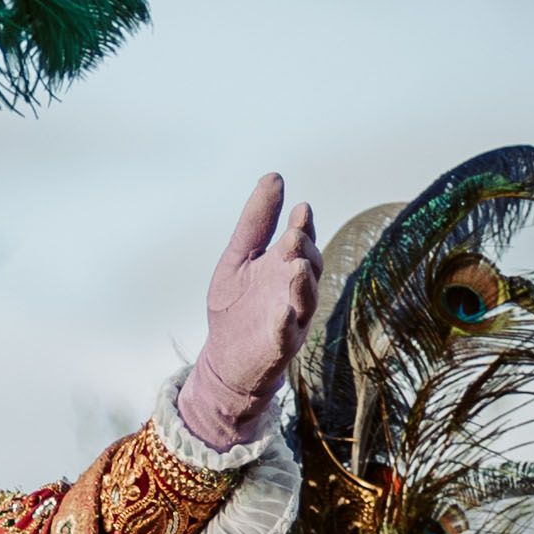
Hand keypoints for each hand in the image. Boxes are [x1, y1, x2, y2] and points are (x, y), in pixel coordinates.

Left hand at [178, 173, 320, 448]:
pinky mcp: (278, 346)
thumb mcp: (238, 257)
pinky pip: (286, 335)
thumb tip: (274, 176)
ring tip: (296, 266)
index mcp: (282, 266)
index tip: (300, 209)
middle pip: (308, 267)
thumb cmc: (235, 305)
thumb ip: (256, 221)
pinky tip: (282, 313)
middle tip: (295, 235)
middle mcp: (292, 291)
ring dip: (302, 284)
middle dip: (304, 251)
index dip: (302, 226)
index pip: (300, 241)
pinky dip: (286, 324)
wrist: (225, 357)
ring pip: (305, 300)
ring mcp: (290, 319)